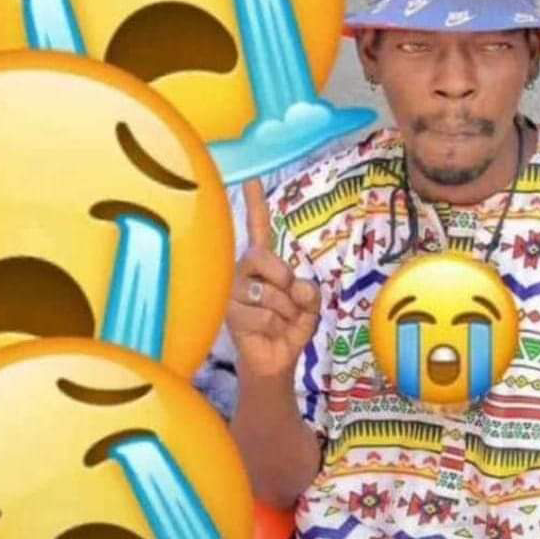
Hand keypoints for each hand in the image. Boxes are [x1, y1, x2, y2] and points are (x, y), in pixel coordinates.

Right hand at [227, 179, 320, 378]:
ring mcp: (233, 292)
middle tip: (289, 299)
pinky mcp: (230, 314)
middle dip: (284, 279)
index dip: (255, 203)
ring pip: (269, 293)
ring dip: (285, 313)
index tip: (251, 177)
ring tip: (279, 323)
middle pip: (262, 256)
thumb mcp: (309, 305)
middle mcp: (243, 271)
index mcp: (263, 262)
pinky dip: (276, 328)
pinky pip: (264, 315)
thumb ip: (310, 291)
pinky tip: (268, 333)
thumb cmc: (289, 328)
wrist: (275, 361)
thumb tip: (297, 286)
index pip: (258, 227)